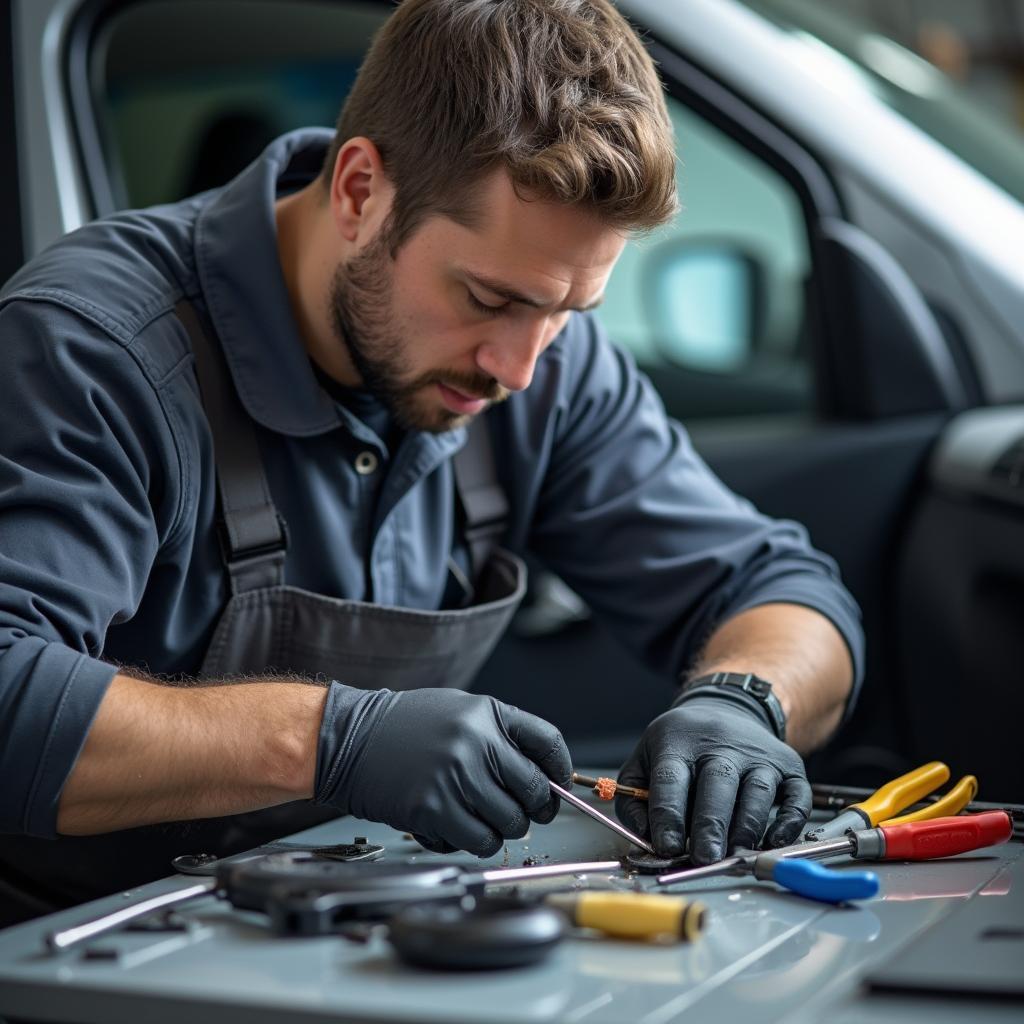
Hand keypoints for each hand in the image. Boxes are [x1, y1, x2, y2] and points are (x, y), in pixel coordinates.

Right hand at [314, 684, 571, 856]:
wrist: (350, 739)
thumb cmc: (405, 726)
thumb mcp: (460, 711)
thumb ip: (500, 737)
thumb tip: (542, 775)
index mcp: (487, 714)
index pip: (548, 744)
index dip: (560, 770)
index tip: (557, 784)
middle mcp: (476, 744)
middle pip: (534, 793)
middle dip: (533, 808)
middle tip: (521, 810)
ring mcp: (455, 780)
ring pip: (510, 825)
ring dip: (503, 828)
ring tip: (481, 815)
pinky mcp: (434, 811)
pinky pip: (479, 841)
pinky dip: (476, 841)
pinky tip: (458, 825)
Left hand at [615, 694, 810, 863]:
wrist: (725, 710)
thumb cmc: (680, 748)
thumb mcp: (644, 761)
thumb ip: (634, 801)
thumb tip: (646, 839)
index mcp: (678, 742)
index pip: (671, 778)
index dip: (668, 815)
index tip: (667, 847)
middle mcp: (720, 744)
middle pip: (718, 783)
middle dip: (711, 825)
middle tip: (704, 857)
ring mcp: (757, 754)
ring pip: (758, 790)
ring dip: (747, 826)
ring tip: (734, 855)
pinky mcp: (787, 765)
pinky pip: (796, 796)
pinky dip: (789, 822)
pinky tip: (772, 841)